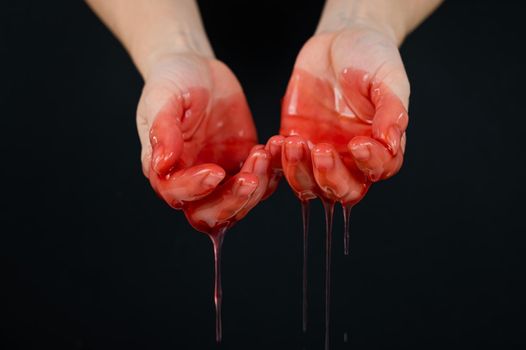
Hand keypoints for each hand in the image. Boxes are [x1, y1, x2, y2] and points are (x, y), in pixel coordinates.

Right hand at [137, 53, 279, 232]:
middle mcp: (192, 180)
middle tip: (250, 179)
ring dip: (255, 188)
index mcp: (166, 168)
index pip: (176, 194)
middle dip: (231, 202)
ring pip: (239, 205)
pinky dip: (271, 172)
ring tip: (263, 153)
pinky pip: (262, 183)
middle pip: (208, 215)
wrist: (197, 67)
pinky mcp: (244, 164)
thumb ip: (162, 130)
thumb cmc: (173, 81)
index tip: (214, 171)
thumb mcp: (162, 97)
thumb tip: (162, 164)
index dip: (195, 189)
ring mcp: (221, 175)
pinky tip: (274, 147)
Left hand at [280, 23, 408, 204]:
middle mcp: (349, 157)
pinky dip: (277, 160)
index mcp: (379, 145)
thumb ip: (392, 110)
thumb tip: (391, 142)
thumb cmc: (371, 58)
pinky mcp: (294, 141)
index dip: (370, 163)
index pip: (380, 169)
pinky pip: (282, 163)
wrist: (339, 39)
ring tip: (294, 142)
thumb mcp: (388, 78)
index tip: (359, 143)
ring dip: (299, 171)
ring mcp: (319, 152)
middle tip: (322, 151)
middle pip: (343, 190)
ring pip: (309, 184)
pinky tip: (277, 142)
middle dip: (331, 178)